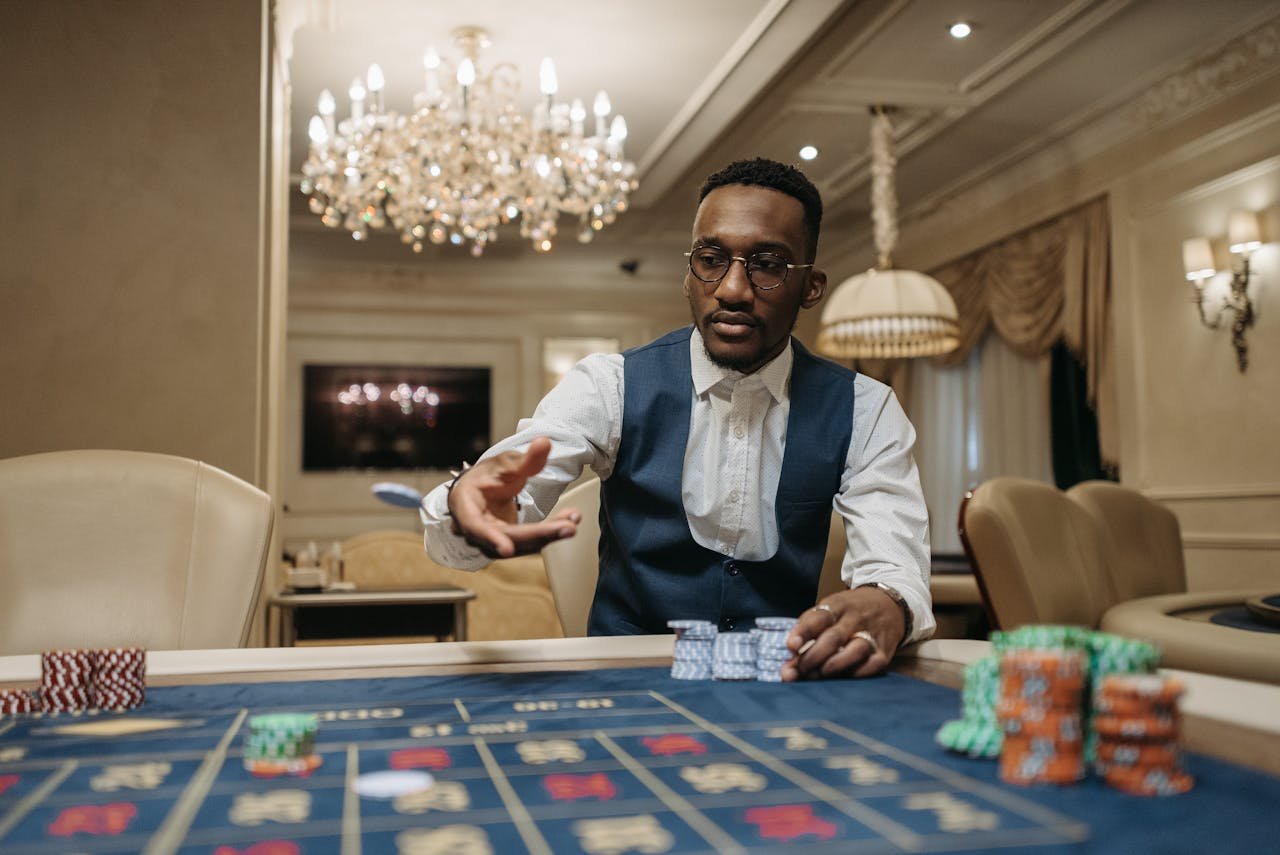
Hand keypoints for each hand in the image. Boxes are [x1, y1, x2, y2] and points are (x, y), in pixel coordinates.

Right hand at [446, 437, 580, 557]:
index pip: (475, 526)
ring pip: (525, 544)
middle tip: (567, 527)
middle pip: (509, 538)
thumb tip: (544, 443)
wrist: (485, 490)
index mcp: (465, 507)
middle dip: (540, 534)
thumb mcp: (504, 463)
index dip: (491, 538)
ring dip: (551, 534)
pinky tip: (570, 520)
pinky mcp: (514, 542)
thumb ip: (526, 459)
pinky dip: (553, 531)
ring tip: (573, 521)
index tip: (507, 549)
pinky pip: (534, 540)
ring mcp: (496, 540)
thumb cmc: (486, 476)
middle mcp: (478, 531)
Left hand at [780, 586, 905, 680]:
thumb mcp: (828, 610)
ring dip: (833, 667)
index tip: (791, 647)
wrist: (888, 604)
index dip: (803, 632)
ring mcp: (872, 634)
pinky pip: (872, 665)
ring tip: (818, 674)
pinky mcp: (884, 651)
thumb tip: (789, 660)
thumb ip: (807, 631)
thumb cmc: (848, 612)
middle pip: (834, 638)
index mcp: (838, 605)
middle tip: (799, 670)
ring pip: (854, 651)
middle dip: (813, 657)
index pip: (819, 617)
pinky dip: (856, 673)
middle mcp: (855, 619)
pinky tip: (843, 677)